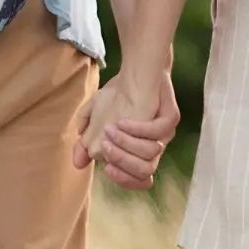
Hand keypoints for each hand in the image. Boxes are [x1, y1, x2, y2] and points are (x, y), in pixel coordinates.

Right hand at [73, 70, 178, 190]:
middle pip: (145, 171)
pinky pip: (158, 131)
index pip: (138, 179)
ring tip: (110, 130)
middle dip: (122, 162)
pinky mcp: (171, 117)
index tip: (106, 168)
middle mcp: (154, 146)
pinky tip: (122, 121)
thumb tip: (78, 163)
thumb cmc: (118, 96)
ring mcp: (165, 133)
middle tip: (104, 146)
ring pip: (151, 154)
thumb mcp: (95, 117)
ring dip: (127, 145)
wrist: (136, 69)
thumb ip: (85, 140)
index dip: (123, 179)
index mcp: (140, 152)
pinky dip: (138, 129)